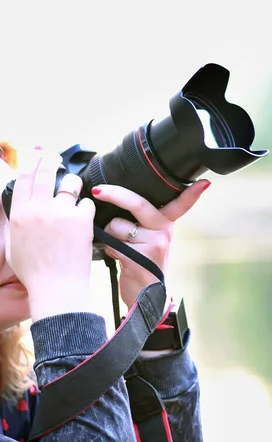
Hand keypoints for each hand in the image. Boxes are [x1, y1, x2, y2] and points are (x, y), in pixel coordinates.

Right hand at [7, 149, 95, 319]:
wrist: (57, 285)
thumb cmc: (36, 271)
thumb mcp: (14, 245)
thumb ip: (16, 222)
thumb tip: (22, 206)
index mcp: (19, 215)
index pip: (24, 180)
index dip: (31, 165)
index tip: (36, 157)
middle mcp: (38, 210)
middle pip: (46, 173)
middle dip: (50, 160)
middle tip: (55, 156)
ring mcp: (61, 212)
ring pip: (71, 184)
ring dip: (73, 184)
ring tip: (74, 189)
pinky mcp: (81, 218)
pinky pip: (87, 203)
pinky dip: (86, 209)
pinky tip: (83, 219)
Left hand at [94, 179, 210, 310]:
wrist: (146, 296)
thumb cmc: (143, 263)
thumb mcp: (151, 239)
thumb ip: (143, 219)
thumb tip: (116, 197)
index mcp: (168, 224)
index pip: (182, 204)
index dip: (192, 193)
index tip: (204, 183)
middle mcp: (165, 232)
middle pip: (137, 203)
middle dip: (114, 194)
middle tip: (98, 191)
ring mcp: (154, 244)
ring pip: (117, 225)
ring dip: (110, 234)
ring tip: (120, 247)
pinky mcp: (139, 257)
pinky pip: (113, 243)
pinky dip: (109, 248)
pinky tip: (119, 257)